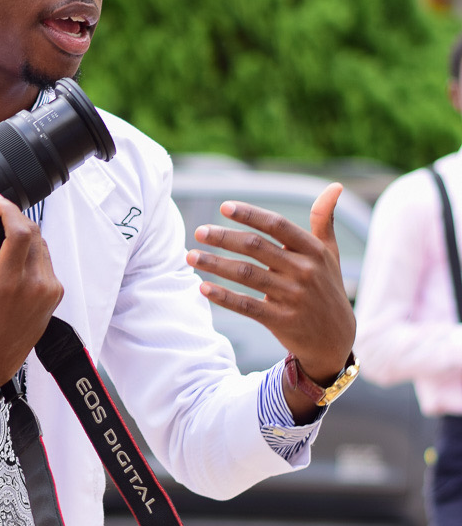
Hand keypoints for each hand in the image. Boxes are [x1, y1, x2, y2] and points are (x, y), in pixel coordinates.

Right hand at [0, 193, 63, 405]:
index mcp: (7, 281)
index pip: (19, 231)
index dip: (8, 209)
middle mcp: (33, 284)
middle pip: (33, 233)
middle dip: (16, 218)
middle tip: (0, 213)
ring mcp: (47, 290)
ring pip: (43, 246)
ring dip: (27, 235)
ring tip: (8, 232)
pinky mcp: (54, 295)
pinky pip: (48, 263)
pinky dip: (34, 254)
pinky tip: (20, 255)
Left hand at [186, 183, 355, 419]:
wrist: (335, 339)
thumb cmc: (327, 287)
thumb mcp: (330, 254)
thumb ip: (324, 220)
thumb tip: (334, 185)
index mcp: (314, 250)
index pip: (277, 225)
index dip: (250, 214)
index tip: (224, 207)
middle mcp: (304, 271)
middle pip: (256, 247)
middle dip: (224, 237)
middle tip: (199, 231)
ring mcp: (293, 297)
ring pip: (246, 275)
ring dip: (215, 264)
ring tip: (190, 256)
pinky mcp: (281, 321)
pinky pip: (246, 306)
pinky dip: (223, 296)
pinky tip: (203, 287)